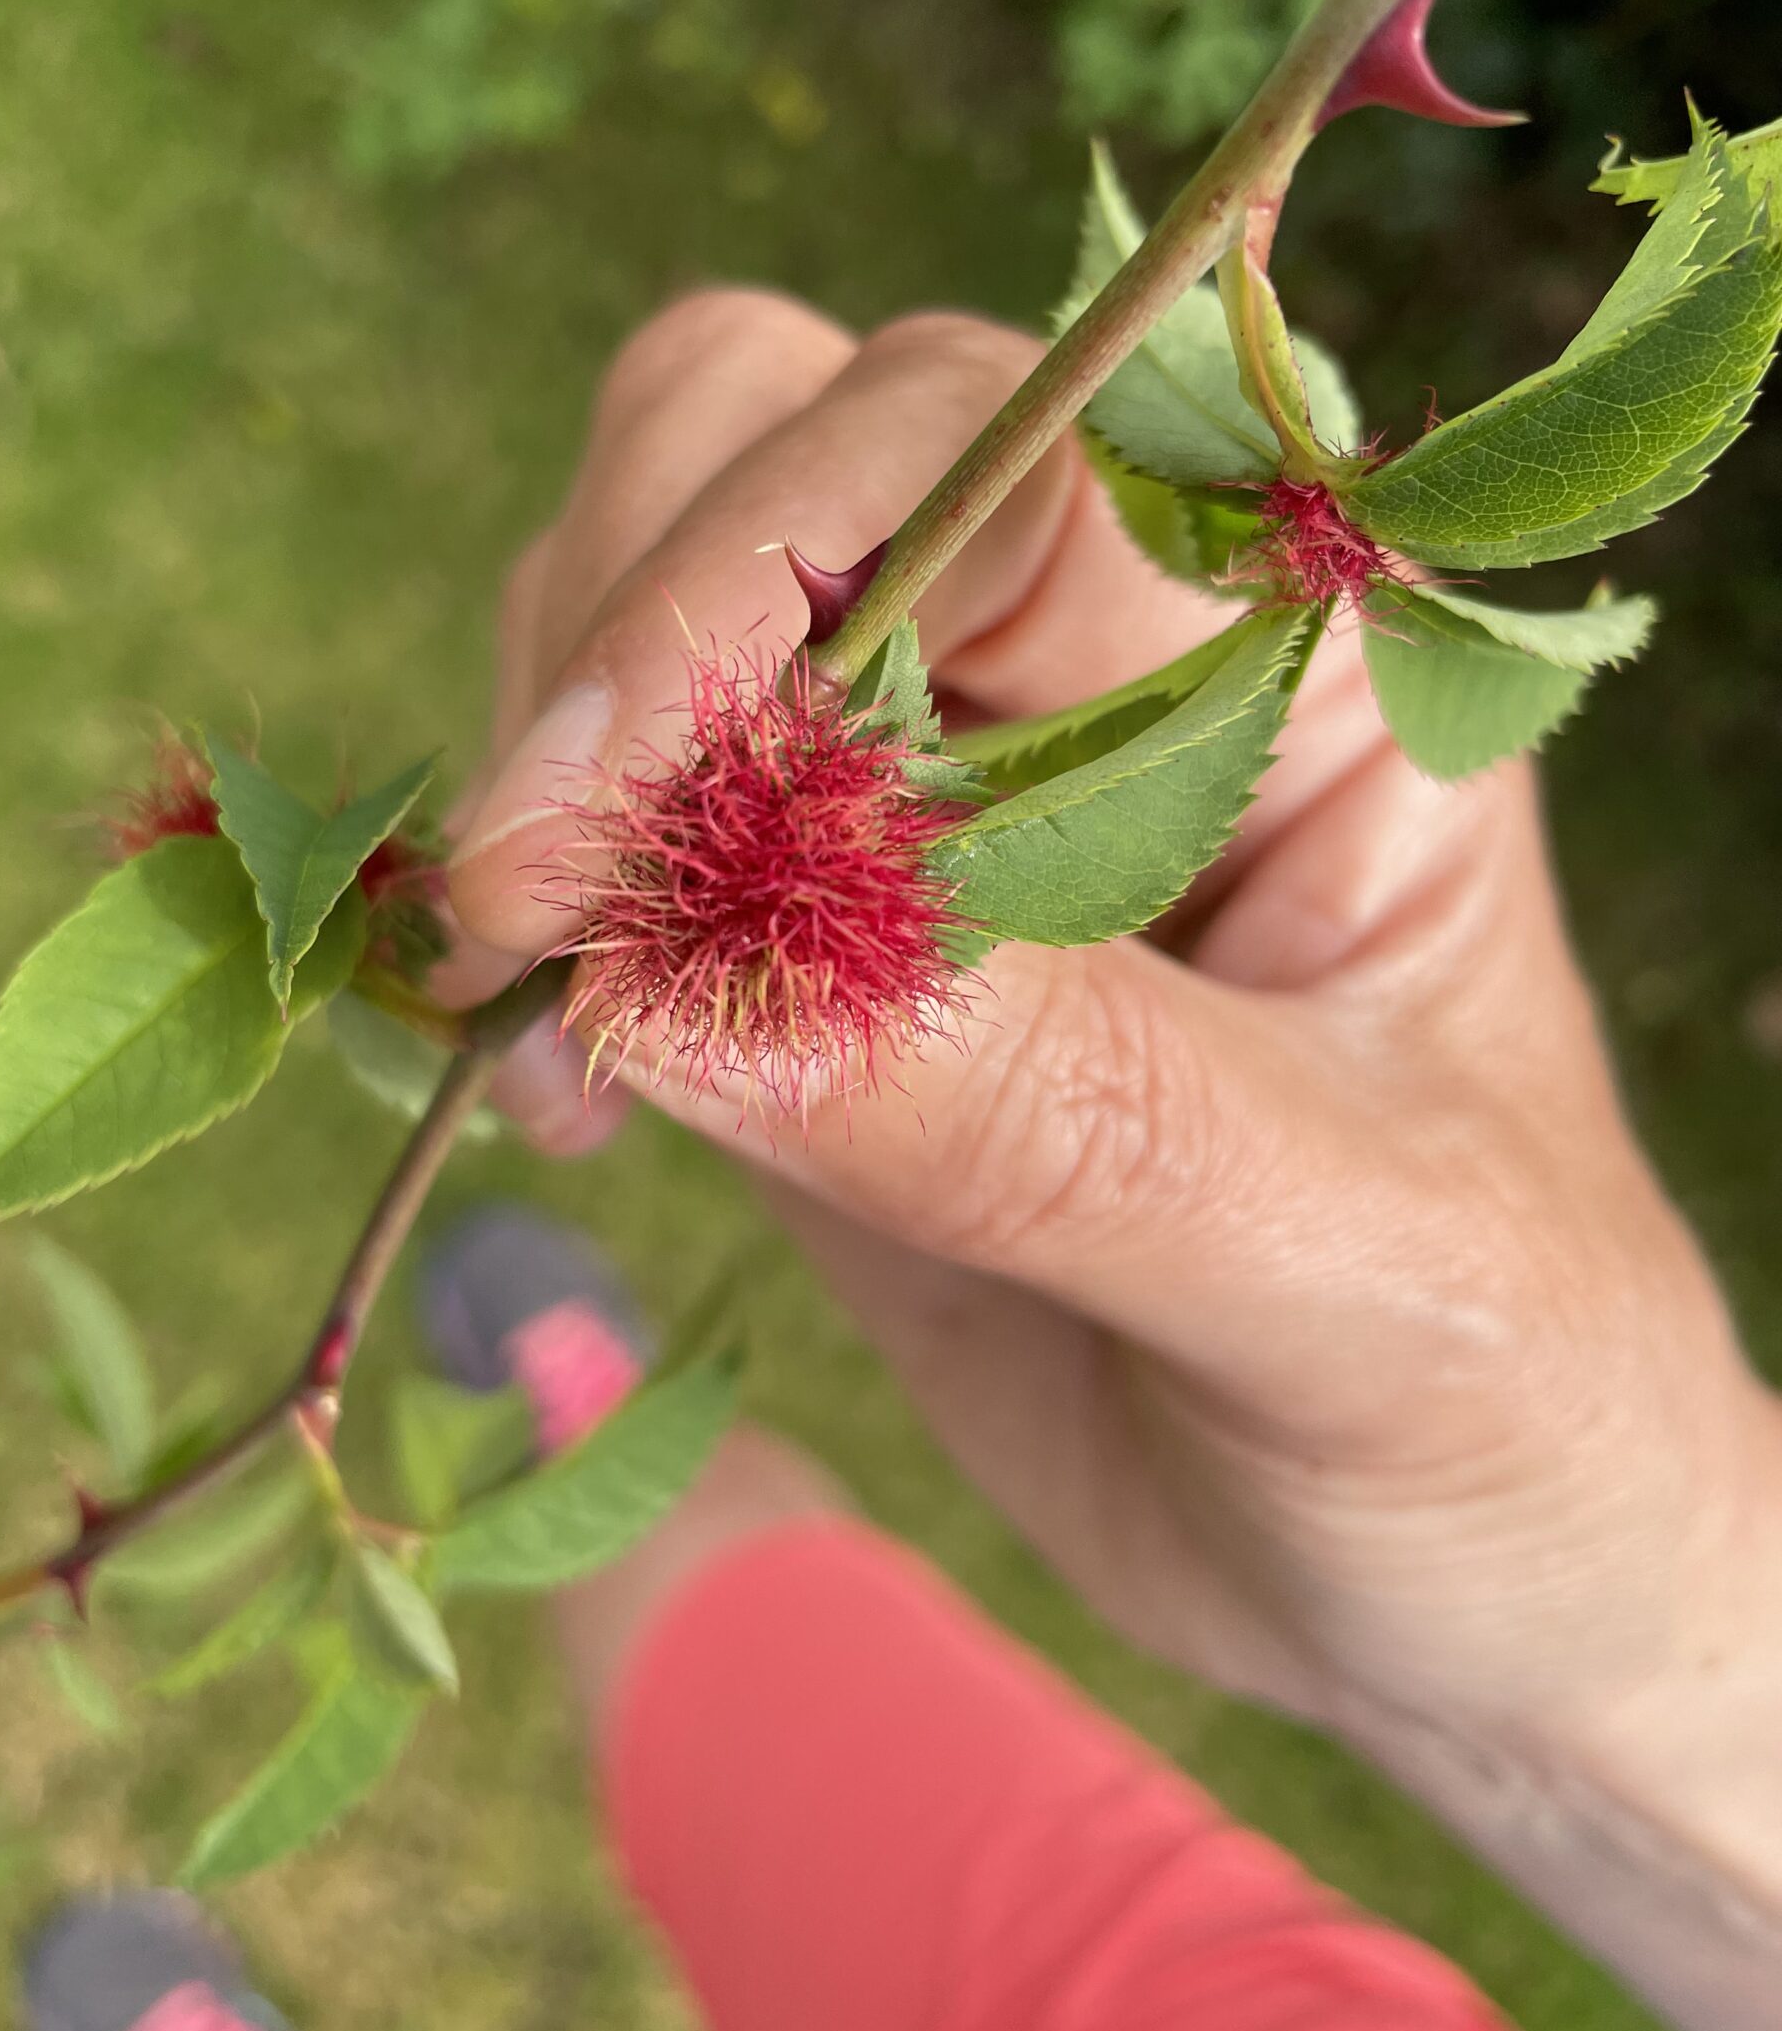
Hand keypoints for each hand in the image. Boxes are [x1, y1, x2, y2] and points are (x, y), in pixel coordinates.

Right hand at [444, 288, 1781, 1787]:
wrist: (1447, 1584)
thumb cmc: (1503, 1405)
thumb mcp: (1352, 1271)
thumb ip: (1056, 1113)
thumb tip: (676, 983)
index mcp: (1298, 666)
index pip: (987, 454)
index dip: (750, 573)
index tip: (582, 825)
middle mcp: (1107, 671)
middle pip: (771, 447)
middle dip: (616, 652)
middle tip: (526, 924)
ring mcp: (941, 800)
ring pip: (648, 615)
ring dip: (551, 793)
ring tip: (562, 1041)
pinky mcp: (819, 945)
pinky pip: (616, 831)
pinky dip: (534, 919)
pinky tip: (563, 1090)